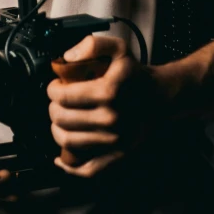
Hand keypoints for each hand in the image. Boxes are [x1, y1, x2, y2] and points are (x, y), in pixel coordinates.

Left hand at [47, 34, 163, 177]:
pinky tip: (61, 158)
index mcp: (108, 92)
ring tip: (59, 120)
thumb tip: (67, 57)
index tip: (54, 86)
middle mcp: (110, 118)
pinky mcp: (118, 156)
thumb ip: (92, 44)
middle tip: (56, 102)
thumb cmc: (135, 75)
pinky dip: (70, 167)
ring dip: (56, 130)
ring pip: (70, 142)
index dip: (52, 90)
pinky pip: (89, 169)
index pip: (64, 96)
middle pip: (63, 119)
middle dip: (53, 109)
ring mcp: (114, 140)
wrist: (161, 97)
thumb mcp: (118, 48)